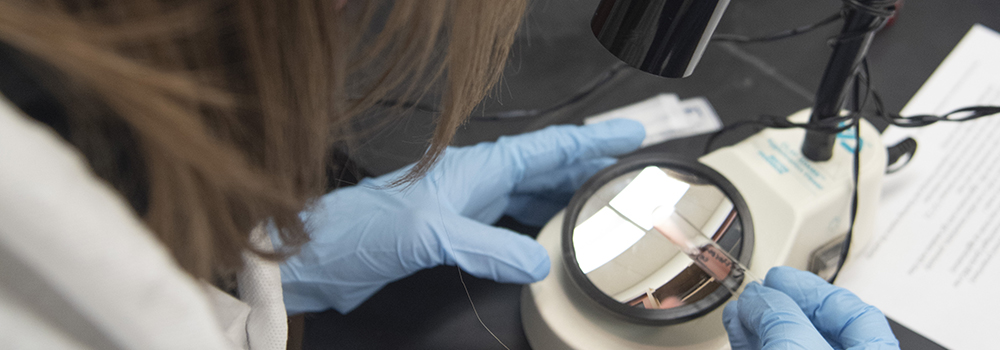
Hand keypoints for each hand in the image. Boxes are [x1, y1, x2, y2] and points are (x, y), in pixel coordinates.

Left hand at [279, 120, 644, 313]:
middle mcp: (475, 180)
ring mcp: (467, 204)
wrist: (321, 255)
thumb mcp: (429, 235)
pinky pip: (513, 218)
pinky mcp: (457, 230)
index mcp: (475, 167)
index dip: (591, 142)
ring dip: (567, 194)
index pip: (546, 148)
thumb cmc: (362, 232)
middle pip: (546, 166)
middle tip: (630, 173)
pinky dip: (540, 221)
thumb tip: (538, 261)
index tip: (630, 136)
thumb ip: (486, 246)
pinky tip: (552, 233)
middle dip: (589, 167)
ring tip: (603, 201)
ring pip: (531, 191)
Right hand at [723, 266, 899, 349]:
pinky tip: (736, 332)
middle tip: (757, 291)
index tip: (781, 278)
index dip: (814, 289)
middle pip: (817, 327)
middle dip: (781, 304)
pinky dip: (752, 343)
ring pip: (789, 343)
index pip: (852, 312)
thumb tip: (760, 297)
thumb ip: (782, 318)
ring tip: (738, 310)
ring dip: (760, 323)